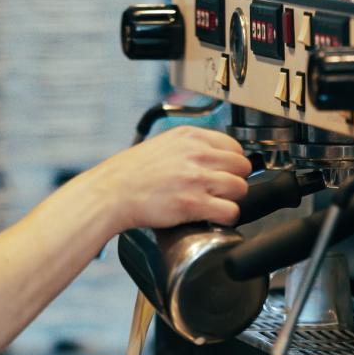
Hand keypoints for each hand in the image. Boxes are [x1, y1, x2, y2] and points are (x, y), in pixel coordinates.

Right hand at [87, 125, 251, 231]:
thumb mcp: (163, 145)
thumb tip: (211, 157)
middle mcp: (197, 154)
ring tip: (214, 205)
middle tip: (219, 192)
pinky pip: (231, 211)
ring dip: (231, 199)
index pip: (234, 147)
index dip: (231, 164)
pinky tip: (213, 218)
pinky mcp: (193, 203)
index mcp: (190, 136)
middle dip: (234, 181)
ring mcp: (197, 178)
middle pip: (242, 167)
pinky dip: (226, 217)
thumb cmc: (131, 173)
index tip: (224, 174)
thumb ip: (190, 148)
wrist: (111, 192)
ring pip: (240, 188)